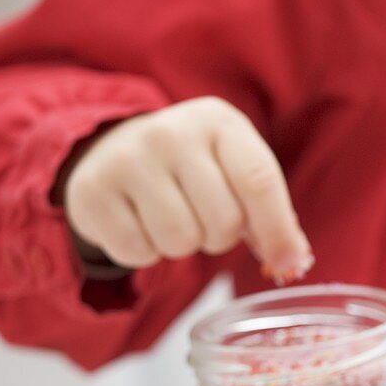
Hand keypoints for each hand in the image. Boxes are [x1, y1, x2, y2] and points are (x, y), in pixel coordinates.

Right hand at [61, 97, 313, 282]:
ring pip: (180, 242)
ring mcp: (127, 159)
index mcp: (218, 121)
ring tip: (171, 217)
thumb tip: (293, 260)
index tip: (288, 263)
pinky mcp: (92, 191)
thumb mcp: (232, 166)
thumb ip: (268, 209)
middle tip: (202, 216)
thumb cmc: (191, 165)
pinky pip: (137, 253)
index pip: (259, 180)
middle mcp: (172, 133)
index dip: (278, 230)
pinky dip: (145, 252)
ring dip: (182, 246)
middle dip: (220, 236)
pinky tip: (138, 222)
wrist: (113, 147)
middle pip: (223, 222)